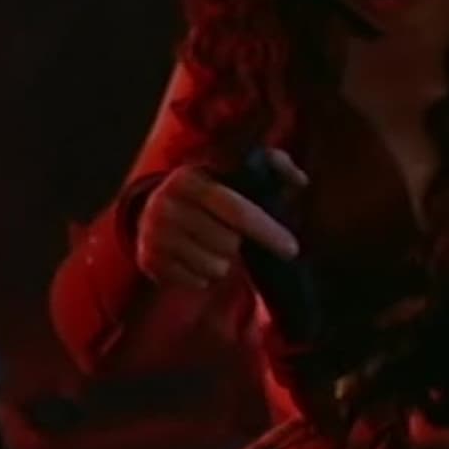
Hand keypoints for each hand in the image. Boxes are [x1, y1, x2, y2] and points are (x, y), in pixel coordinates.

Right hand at [135, 149, 306, 287]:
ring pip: (214, 267)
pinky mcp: (148, 261)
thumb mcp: (230, 174)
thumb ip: (271, 167)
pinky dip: (202, 276)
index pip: (236, 210)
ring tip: (211, 249)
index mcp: (190, 179)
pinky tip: (195, 260)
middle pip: (227, 244)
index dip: (267, 230)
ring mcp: (154, 234)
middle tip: (230, 238)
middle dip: (236, 245)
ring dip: (221, 263)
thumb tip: (301, 180)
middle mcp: (167, 205)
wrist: (147, 213)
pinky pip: (196, 282)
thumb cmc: (206, 195)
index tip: (292, 248)